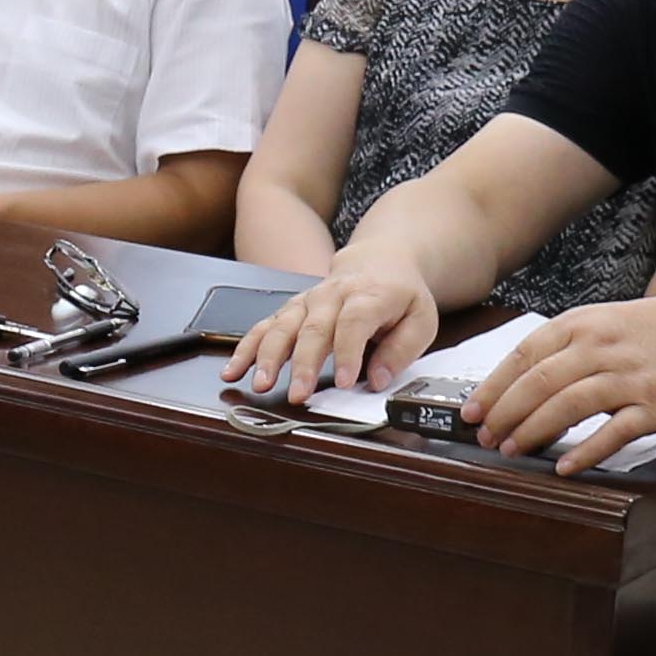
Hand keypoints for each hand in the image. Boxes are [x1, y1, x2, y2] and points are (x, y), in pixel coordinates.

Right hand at [226, 264, 432, 402]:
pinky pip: (263, 326)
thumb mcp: (421, 319)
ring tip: (260, 384)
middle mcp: (332, 295)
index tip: (347, 382)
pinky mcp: (291, 309)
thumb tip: (379, 378)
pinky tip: (233, 369)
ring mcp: (307, 300)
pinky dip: (245, 348)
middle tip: (298, 394)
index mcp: (369, 295)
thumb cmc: (400, 294)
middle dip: (302, 364)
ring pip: (282, 326)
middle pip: (313, 328)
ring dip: (267, 356)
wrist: (379, 261)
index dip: (349, 352)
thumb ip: (402, 349)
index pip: (354, 322)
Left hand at [468, 290, 655, 475]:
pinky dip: (585, 451)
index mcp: (580, 325)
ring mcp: (628, 377)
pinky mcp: (654, 405)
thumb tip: (513, 390)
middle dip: (505, 415)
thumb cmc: (647, 332)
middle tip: (487, 438)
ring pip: (568, 406)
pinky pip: (613, 432)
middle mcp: (600, 348)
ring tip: (512, 450)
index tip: (471, 412)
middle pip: (538, 383)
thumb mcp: (598, 324)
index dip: (492, 388)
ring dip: (533, 432)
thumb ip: (558, 352)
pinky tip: (564, 466)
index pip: (523, 357)